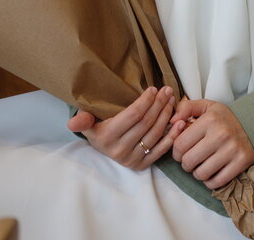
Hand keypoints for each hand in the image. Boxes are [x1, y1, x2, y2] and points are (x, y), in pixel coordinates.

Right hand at [67, 86, 185, 169]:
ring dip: (167, 115)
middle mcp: (119, 150)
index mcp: (105, 137)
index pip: (132, 116)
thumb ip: (82, 119)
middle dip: (159, 104)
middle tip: (167, 90)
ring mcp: (131, 159)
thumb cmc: (97, 126)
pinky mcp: (142, 165)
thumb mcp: (86, 121)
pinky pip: (161, 149)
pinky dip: (172, 135)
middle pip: (146, 123)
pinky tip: (179, 122)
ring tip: (172, 100)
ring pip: (155, 133)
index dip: (146, 101)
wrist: (101, 147)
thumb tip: (74, 122)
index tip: (153, 88)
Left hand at [170, 99, 253, 188]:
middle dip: (186, 163)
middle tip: (191, 159)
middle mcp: (220, 135)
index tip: (181, 150)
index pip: (180, 144)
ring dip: (197, 173)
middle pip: (188, 161)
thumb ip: (185, 107)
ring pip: (201, 174)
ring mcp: (232, 150)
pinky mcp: (241, 162)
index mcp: (209, 120)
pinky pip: (216, 182)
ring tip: (201, 165)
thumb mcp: (206, 106)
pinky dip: (209, 181)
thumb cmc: (224, 118)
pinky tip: (211, 173)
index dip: (176, 151)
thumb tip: (172, 121)